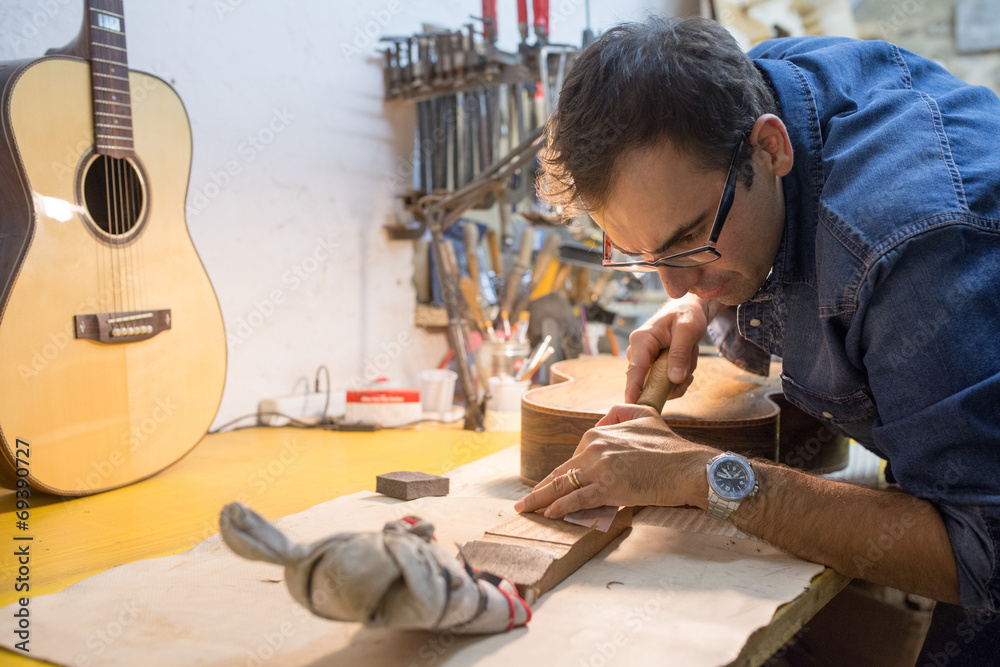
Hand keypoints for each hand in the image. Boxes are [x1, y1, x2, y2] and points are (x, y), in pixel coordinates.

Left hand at [513, 403, 717, 517]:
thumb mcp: (644, 415)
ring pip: (562, 486)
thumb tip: (601, 423)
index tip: (550, 486)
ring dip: (540, 500)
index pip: (573, 457)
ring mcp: (600, 468)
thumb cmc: (670, 446)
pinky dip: (560, 507)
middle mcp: (595, 448)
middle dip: (541, 489)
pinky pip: (577, 499)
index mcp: (599, 434)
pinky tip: (549, 513)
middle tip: (524, 501)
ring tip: (526, 509)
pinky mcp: (608, 488)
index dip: (562, 474)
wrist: (688, 467)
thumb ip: (619, 413)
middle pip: (561, 472)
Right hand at [624, 294, 711, 403]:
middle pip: (650, 381)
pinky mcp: (653, 368)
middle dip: (674, 378)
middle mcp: (639, 352)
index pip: (635, 368)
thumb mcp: (687, 330)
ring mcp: (645, 362)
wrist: (688, 311)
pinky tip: (688, 360)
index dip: (633, 388)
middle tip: (691, 362)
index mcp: (642, 340)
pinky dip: (681, 375)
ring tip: (690, 353)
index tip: (630, 404)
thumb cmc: (686, 315)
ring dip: (681, 374)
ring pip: (661, 384)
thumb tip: (674, 379)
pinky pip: (667, 383)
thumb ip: (680, 354)